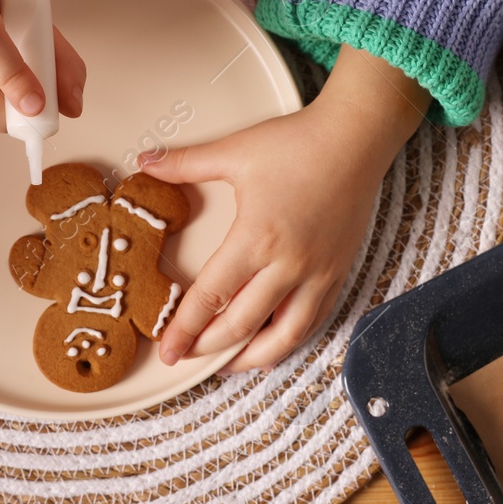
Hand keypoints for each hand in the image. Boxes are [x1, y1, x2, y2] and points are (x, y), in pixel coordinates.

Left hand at [142, 46, 429, 372]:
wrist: (356, 138)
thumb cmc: (299, 143)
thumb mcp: (235, 151)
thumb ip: (186, 163)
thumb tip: (146, 162)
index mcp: (257, 238)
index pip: (211, 298)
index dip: (185, 329)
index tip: (167, 349)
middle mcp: (288, 265)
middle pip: (241, 326)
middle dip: (208, 348)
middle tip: (184, 357)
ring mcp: (317, 274)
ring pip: (283, 337)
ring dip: (250, 357)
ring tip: (225, 365)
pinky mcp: (337, 273)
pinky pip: (312, 321)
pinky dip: (287, 341)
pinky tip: (270, 347)